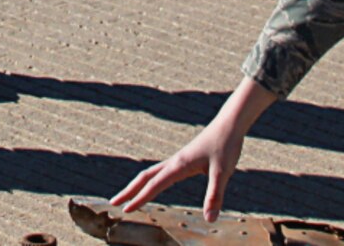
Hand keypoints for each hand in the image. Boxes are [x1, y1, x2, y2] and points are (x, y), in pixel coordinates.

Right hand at [111, 78, 274, 222]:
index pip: (154, 185)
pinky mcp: (183, 160)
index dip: (139, 199)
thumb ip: (215, 195)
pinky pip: (161, 172)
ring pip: (151, 173)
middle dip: (128, 190)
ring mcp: (177, 160)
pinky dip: (150, 181)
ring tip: (127, 196)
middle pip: (144, 177)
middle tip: (113, 203)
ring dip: (137, 185)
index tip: (125, 210)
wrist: (229, 124)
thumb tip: (209, 219)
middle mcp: (174, 162)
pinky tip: (152, 186)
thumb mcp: (223, 172)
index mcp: (179, 165)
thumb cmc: (226, 145)